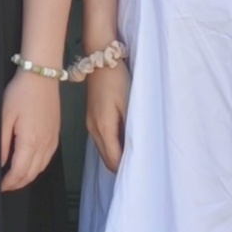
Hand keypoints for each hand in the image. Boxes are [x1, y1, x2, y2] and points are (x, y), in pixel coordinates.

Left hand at [0, 69, 62, 191]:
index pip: (19, 172)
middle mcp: (45, 144)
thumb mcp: (4, 117)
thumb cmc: (21, 93)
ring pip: (40, 169)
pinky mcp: (55, 135)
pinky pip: (47, 159)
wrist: (41, 76)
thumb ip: (1, 143)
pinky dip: (37, 168)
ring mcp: (52, 140)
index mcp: (31, 141)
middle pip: (31, 174)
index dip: (8, 183)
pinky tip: (29, 166)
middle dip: (17, 183)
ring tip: (14, 179)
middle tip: (4, 186)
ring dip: (27, 177)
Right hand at [84, 53, 129, 172]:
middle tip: (139, 167)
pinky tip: (124, 142)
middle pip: (107, 159)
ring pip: (103, 151)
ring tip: (134, 157)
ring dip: (116, 157)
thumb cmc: (116, 79)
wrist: (100, 60)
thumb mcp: (129, 104)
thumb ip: (130, 128)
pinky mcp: (91, 119)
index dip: (125, 168)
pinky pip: (102, 141)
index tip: (140, 171)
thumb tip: (134, 148)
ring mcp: (90, 124)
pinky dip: (112, 147)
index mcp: (103, 127)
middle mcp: (93, 130)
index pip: (113, 159)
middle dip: (121, 166)